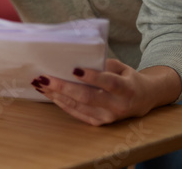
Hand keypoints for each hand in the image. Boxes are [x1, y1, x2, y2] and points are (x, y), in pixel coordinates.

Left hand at [31, 61, 181, 125]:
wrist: (142, 100)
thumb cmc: (127, 78)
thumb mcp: (121, 67)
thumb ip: (102, 65)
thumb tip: (76, 59)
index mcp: (126, 88)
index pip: (108, 82)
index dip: (92, 77)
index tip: (74, 69)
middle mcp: (117, 106)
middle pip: (87, 97)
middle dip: (63, 87)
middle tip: (44, 78)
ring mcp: (107, 117)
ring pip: (78, 106)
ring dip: (56, 95)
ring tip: (40, 84)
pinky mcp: (99, 122)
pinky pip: (76, 112)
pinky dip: (60, 102)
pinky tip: (48, 94)